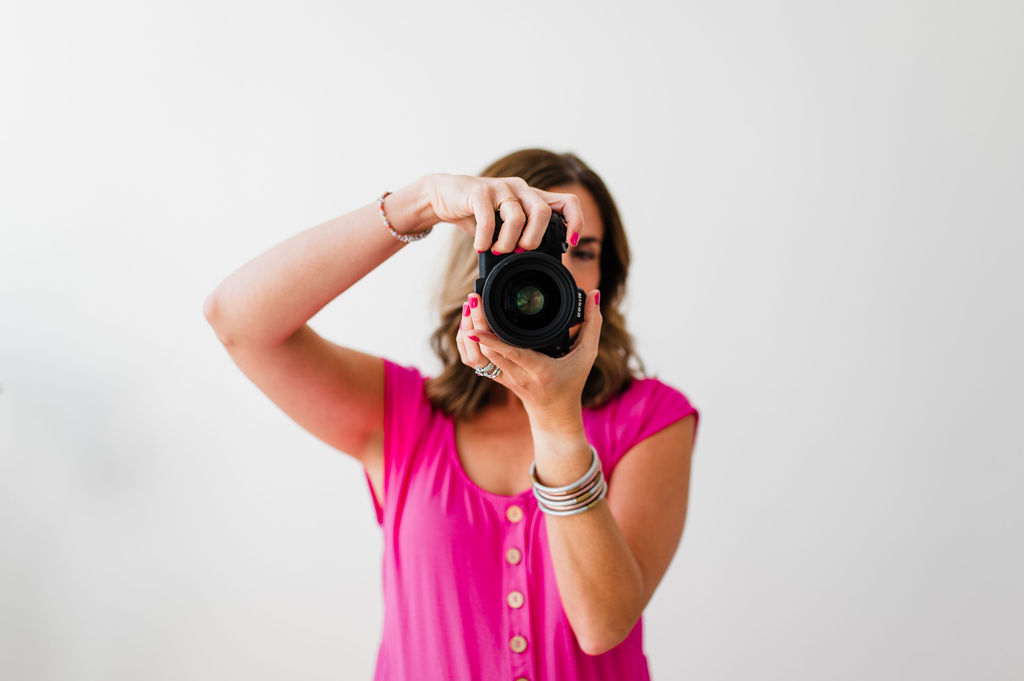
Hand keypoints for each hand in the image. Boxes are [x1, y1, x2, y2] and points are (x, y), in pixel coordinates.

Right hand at [422, 173, 585, 253]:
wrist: (443, 196)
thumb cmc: (478, 213)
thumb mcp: (505, 224)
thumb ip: (521, 234)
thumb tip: (535, 261)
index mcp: (533, 197)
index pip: (568, 203)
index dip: (575, 222)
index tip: (570, 244)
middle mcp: (521, 189)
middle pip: (544, 212)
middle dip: (534, 239)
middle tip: (520, 252)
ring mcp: (501, 188)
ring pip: (518, 217)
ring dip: (508, 242)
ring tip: (497, 251)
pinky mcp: (479, 192)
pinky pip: (488, 219)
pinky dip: (486, 239)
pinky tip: (480, 246)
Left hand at [456, 289, 602, 432]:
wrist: (554, 413)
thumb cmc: (572, 381)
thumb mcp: (588, 354)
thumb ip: (593, 324)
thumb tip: (595, 293)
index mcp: (540, 370)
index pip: (512, 354)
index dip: (492, 341)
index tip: (477, 327)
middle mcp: (517, 375)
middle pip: (488, 352)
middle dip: (476, 324)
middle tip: (474, 299)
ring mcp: (503, 377)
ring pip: (475, 358)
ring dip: (466, 333)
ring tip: (469, 308)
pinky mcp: (494, 376)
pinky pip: (472, 362)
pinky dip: (465, 344)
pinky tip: (466, 324)